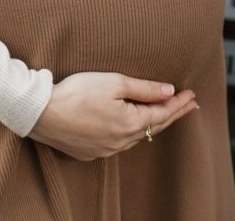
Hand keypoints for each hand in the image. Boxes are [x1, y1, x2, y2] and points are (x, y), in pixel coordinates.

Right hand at [27, 71, 198, 160]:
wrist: (42, 113)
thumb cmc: (77, 93)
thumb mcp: (114, 82)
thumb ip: (144, 88)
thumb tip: (170, 91)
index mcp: (130, 123)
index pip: (162, 113)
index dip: (179, 104)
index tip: (192, 95)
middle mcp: (121, 141)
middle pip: (154, 127)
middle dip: (172, 114)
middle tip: (189, 106)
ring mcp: (106, 149)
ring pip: (137, 136)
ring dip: (152, 123)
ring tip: (164, 114)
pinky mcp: (92, 152)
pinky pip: (119, 142)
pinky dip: (131, 132)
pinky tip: (131, 126)